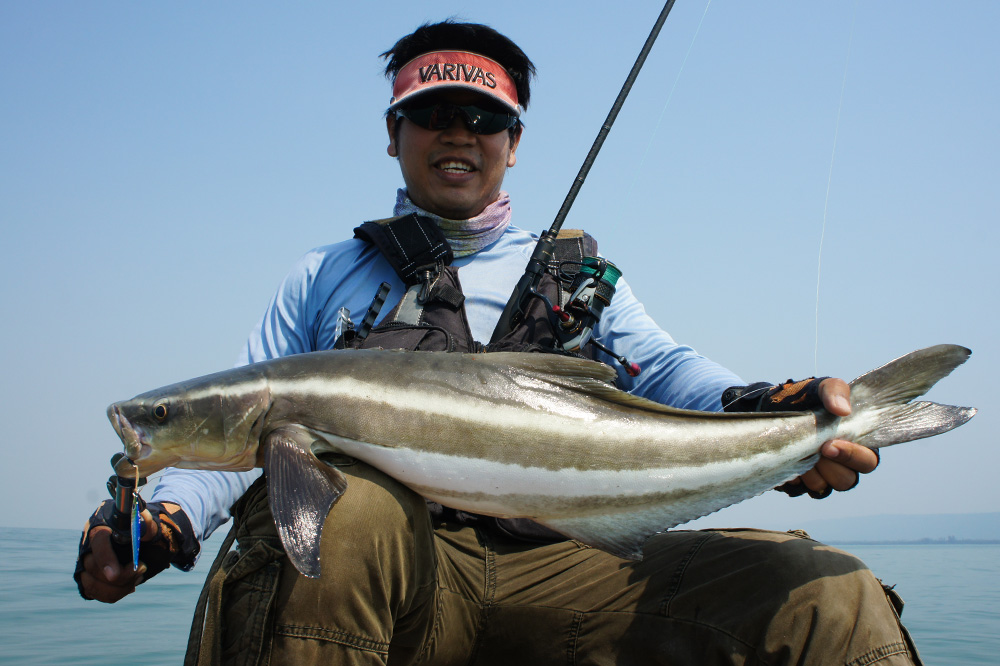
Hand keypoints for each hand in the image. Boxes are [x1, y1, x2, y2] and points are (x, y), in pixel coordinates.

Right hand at [75, 501, 182, 602]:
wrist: (138, 539)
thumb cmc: (140, 529)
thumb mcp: (146, 524)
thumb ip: (146, 522)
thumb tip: (143, 520)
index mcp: (100, 527)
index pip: (98, 543)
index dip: (105, 559)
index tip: (115, 575)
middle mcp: (87, 546)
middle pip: (93, 568)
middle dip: (121, 576)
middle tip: (142, 568)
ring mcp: (84, 563)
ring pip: (92, 585)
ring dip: (118, 588)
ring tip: (137, 577)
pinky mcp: (88, 578)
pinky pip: (95, 594)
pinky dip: (114, 594)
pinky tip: (129, 585)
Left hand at [782, 379, 879, 497]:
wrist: (770, 406)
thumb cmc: (803, 397)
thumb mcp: (819, 387)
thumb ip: (835, 391)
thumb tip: (843, 410)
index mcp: (856, 443)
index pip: (868, 462)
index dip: (852, 457)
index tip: (828, 445)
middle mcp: (842, 464)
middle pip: (846, 480)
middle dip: (828, 466)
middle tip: (813, 449)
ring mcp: (821, 475)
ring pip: (822, 486)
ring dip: (809, 471)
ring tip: (799, 451)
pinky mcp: (800, 482)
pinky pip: (800, 489)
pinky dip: (792, 477)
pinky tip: (787, 460)